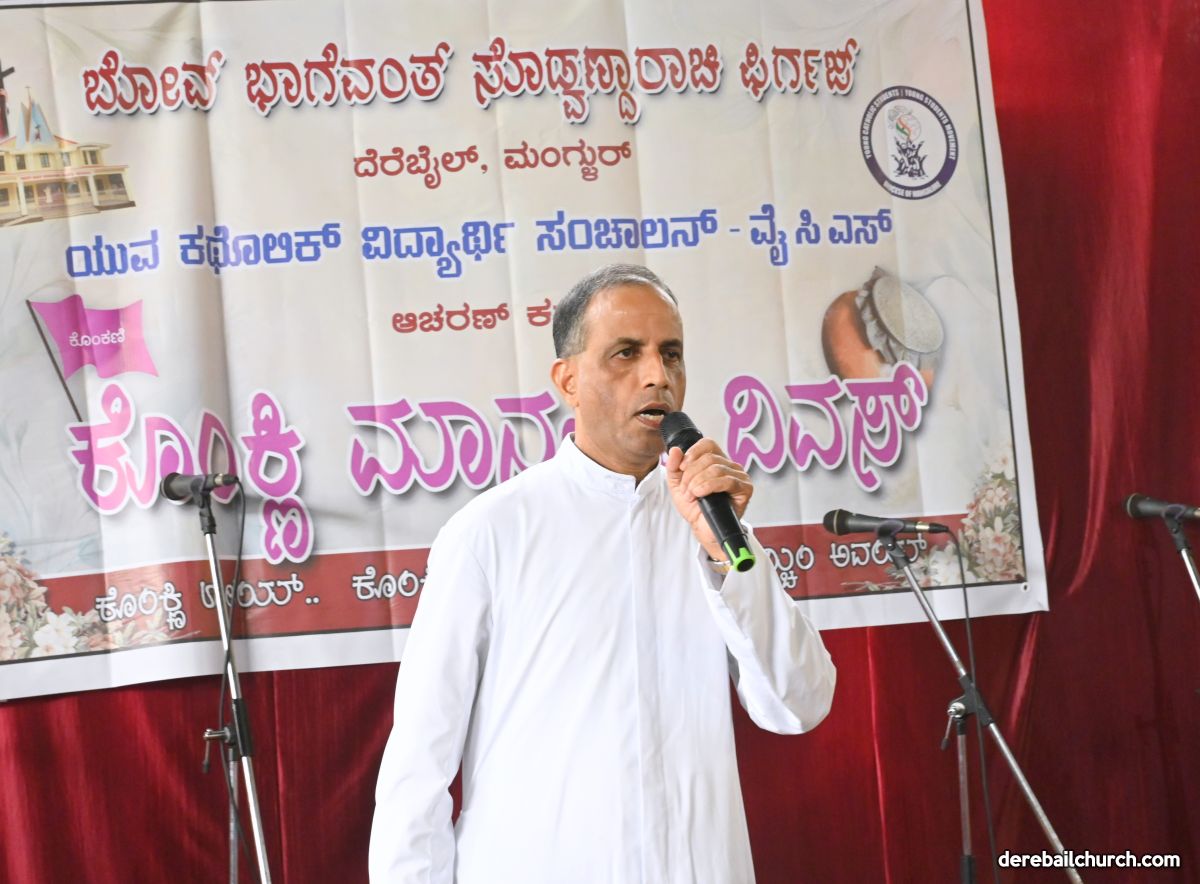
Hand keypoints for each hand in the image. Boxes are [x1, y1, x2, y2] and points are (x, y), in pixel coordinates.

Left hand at [665, 438, 752, 561]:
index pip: (708, 444)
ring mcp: (739, 476)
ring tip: (692, 496)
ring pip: (715, 469)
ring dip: (697, 483)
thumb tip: (675, 450)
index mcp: (716, 461)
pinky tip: (701, 495)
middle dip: (691, 475)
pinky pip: (727, 480)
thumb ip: (674, 467)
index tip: (682, 469)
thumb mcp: (677, 484)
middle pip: (708, 458)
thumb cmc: (694, 507)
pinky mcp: (745, 489)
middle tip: (686, 490)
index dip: (692, 454)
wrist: (702, 528)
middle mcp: (730, 466)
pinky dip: (709, 486)